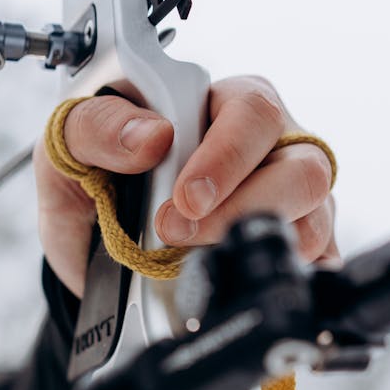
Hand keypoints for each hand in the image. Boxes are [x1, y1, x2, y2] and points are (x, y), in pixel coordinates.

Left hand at [34, 76, 336, 296]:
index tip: (184, 200)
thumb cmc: (89, 188)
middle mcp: (265, 149)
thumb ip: (96, 128)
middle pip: (303, 166)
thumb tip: (151, 136)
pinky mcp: (294, 250)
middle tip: (181, 236)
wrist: (90, 260)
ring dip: (263, 247)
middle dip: (244, 208)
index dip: (225, 157)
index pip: (252, 111)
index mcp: (218, 105)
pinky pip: (322, 262)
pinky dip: (294, 277)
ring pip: (316, 219)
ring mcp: (286, 202)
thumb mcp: (67, 149)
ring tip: (203, 264)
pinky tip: (245, 284)